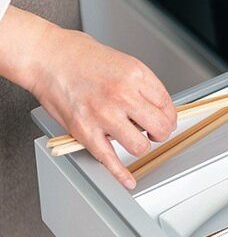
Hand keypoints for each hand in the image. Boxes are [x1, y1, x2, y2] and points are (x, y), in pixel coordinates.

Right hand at [0, 6, 175, 188]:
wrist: (48, 57)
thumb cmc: (81, 56)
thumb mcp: (122, 61)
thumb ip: (141, 86)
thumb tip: (157, 107)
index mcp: (135, 75)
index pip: (167, 105)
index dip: (169, 116)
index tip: (167, 120)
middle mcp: (122, 95)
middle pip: (160, 127)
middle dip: (160, 132)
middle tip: (154, 131)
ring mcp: (104, 115)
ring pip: (140, 146)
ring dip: (140, 146)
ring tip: (135, 140)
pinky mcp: (85, 131)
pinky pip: (109, 159)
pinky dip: (120, 174)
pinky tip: (128, 180)